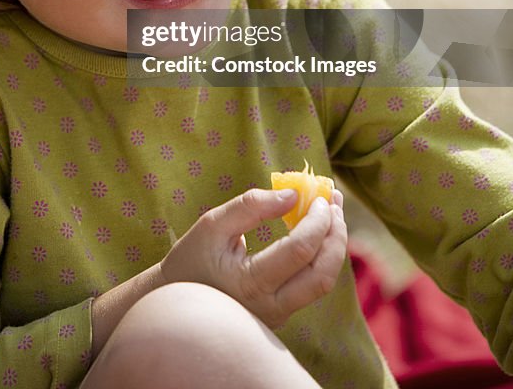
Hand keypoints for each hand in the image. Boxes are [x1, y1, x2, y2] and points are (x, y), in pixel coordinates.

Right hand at [159, 187, 346, 327]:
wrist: (177, 304)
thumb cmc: (192, 259)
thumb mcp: (213, 224)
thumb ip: (252, 206)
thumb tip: (294, 194)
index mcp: (250, 285)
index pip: (299, 252)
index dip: (317, 221)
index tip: (321, 195)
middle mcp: (269, 308)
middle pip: (322, 275)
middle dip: (336, 235)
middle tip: (334, 202)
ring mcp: (277, 316)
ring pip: (322, 284)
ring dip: (333, 246)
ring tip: (332, 213)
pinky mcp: (281, 315)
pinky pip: (311, 285)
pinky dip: (321, 256)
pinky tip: (316, 230)